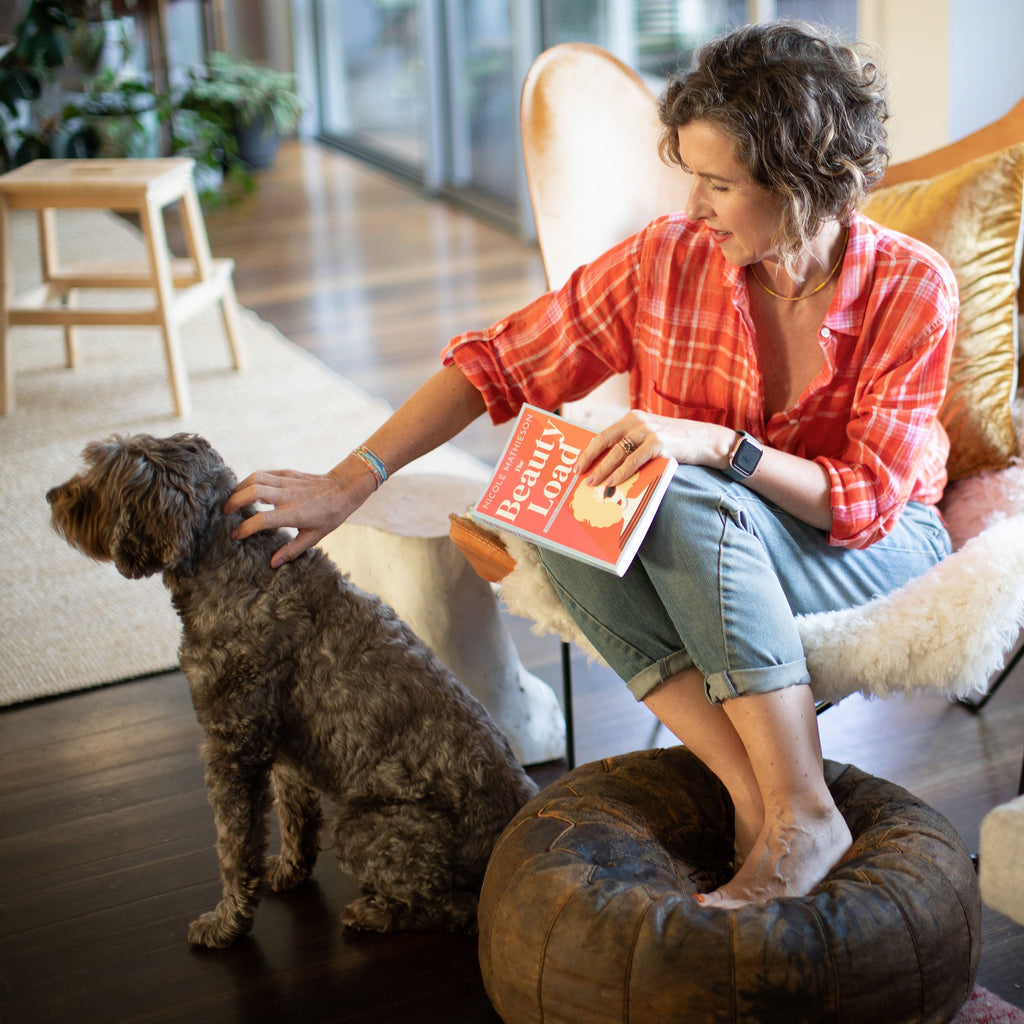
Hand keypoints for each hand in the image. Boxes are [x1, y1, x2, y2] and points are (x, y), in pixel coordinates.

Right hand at [224, 466, 369, 567]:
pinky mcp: (287, 472)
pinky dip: (250, 480)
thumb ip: (292, 550)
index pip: (261, 519)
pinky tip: (246, 490)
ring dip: (238, 488)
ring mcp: (286, 481)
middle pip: (251, 493)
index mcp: (293, 513)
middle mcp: (287, 495)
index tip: (235, 535)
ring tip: (232, 501)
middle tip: (225, 513)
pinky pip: (263, 473)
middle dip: (233, 502)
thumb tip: (273, 563)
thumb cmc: (330, 515)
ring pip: (254, 478)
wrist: (343, 489)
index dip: (245, 528)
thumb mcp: (313, 537)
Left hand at [579, 411, 724, 485]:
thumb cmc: (677, 443)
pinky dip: (621, 473)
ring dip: (603, 470)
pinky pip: (634, 460)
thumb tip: (608, 464)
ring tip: (594, 484)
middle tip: (579, 475)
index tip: (578, 465)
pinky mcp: (659, 443)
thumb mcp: (651, 437)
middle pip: (606, 442)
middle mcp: (638, 421)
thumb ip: (632, 444)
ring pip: (618, 453)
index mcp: (633, 418)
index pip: (604, 435)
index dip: (589, 451)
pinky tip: (613, 482)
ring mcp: (648, 431)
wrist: (707, 440)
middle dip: (590, 460)